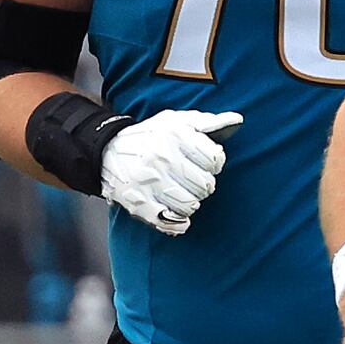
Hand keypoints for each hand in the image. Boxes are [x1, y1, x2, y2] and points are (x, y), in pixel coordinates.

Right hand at [99, 109, 241, 235]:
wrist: (108, 151)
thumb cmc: (150, 137)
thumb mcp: (176, 121)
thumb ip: (207, 122)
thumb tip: (236, 120)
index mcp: (175, 135)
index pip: (215, 158)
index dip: (215, 163)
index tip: (205, 163)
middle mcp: (162, 157)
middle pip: (206, 185)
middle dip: (204, 185)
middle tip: (193, 180)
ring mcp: (149, 182)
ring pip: (191, 205)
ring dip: (192, 203)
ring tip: (183, 194)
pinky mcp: (138, 203)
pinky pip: (170, 222)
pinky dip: (179, 223)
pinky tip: (177, 215)